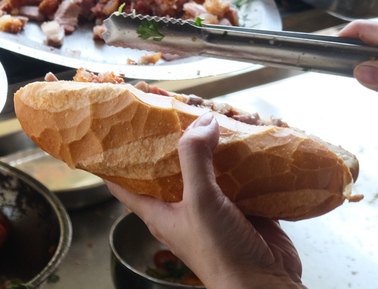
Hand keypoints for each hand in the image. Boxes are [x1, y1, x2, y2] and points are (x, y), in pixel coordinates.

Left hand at [105, 113, 305, 288]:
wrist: (264, 284)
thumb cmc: (220, 254)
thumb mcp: (199, 201)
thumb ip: (195, 158)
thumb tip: (201, 120)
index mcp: (159, 210)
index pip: (123, 182)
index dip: (115, 157)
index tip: (113, 128)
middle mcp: (184, 206)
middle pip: (170, 166)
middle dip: (173, 138)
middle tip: (173, 106)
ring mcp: (214, 206)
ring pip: (208, 167)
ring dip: (213, 143)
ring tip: (215, 113)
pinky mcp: (243, 206)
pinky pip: (240, 175)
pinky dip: (243, 156)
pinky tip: (247, 136)